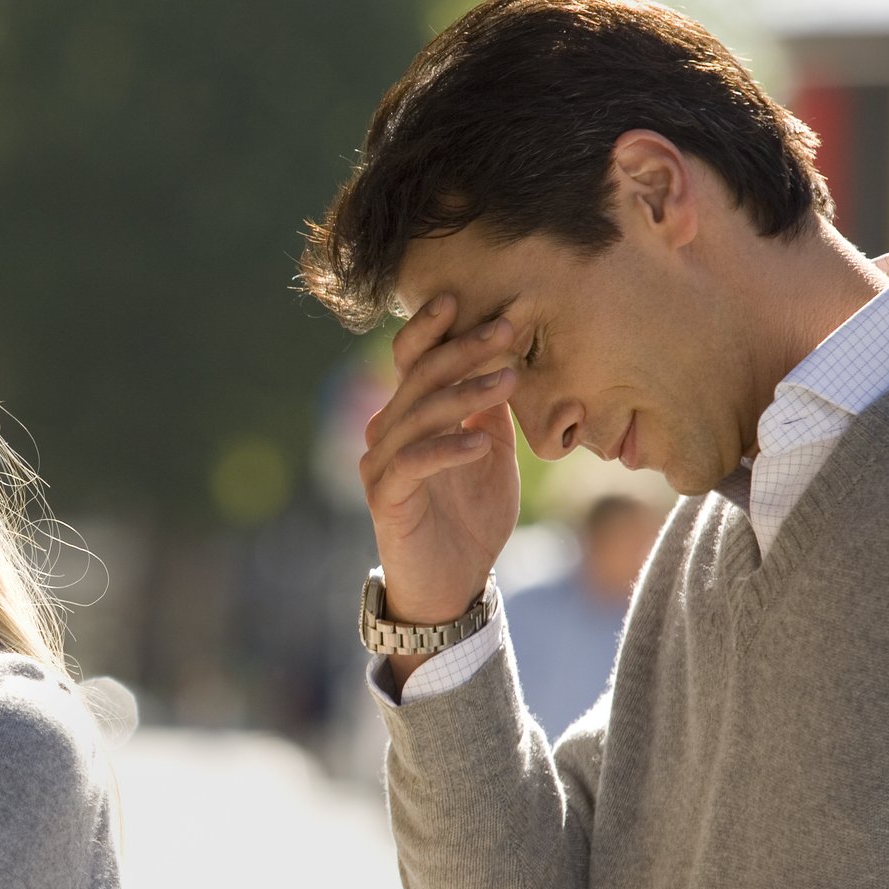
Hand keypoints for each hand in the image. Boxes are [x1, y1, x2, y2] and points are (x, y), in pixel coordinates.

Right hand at [359, 294, 520, 666]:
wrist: (450, 584)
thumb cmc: (471, 517)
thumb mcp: (492, 453)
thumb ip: (489, 411)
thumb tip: (504, 359)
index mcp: (409, 415)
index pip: (416, 358)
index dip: (441, 329)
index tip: (485, 303)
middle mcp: (386, 431)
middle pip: (420, 377)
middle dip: (465, 349)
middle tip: (507, 328)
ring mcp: (381, 464)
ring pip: (419, 414)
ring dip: (465, 394)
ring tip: (508, 380)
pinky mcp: (386, 498)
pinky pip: (414, 463)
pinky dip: (447, 449)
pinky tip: (481, 442)